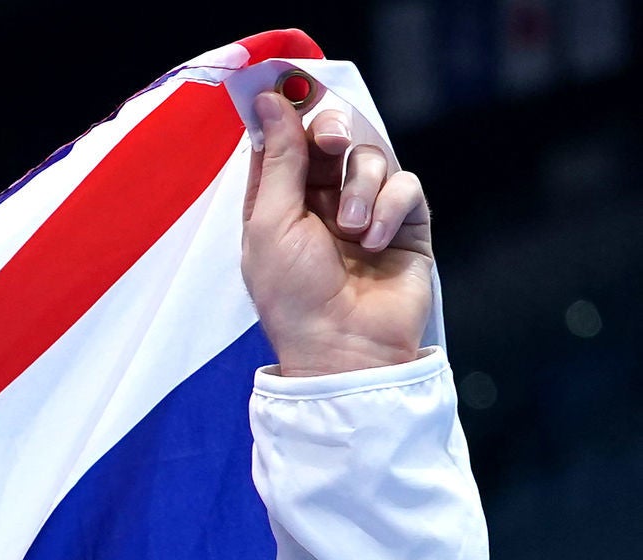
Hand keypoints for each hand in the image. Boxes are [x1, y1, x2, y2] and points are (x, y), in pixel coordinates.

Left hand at [242, 87, 432, 377]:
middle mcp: (321, 201)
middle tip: (331, 143)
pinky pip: (406, 185)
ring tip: (350, 230)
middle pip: (333, 136)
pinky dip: (389, 208)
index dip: (291, 115)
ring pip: (372, 156)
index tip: (295, 93)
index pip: (286, 141)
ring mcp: (365, 209)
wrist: (344, 347)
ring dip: (361, 186)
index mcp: (279, 202)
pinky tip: (374, 241)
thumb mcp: (271, 224)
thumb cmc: (294, 296)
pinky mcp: (405, 222)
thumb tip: (271, 101)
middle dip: (332, 132)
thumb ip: (279, 161)